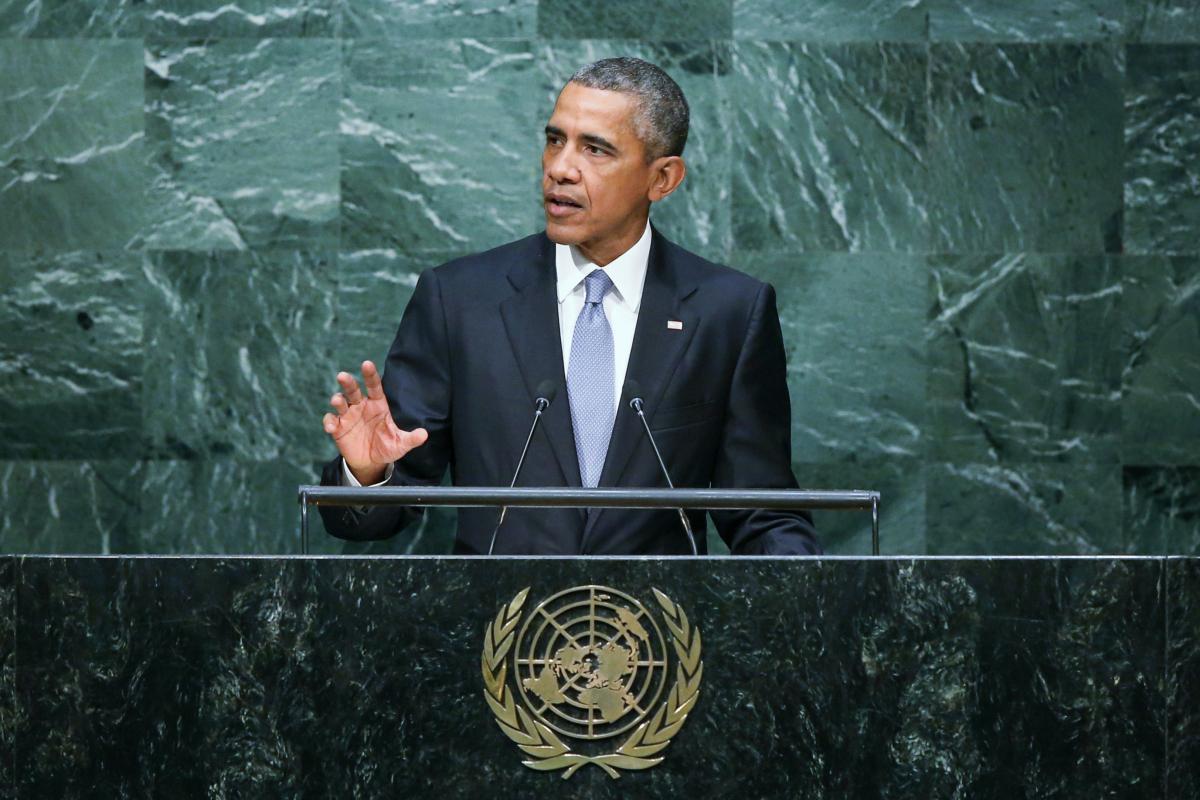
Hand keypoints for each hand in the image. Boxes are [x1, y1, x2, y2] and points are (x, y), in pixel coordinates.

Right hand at [322, 360, 427, 484]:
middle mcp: (361, 406)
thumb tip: (424, 434)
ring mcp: (348, 416)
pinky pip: (331, 421)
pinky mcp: (338, 428)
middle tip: (343, 376)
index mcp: (377, 405)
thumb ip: (411, 438)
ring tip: (338, 401)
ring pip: (340, 402)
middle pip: (353, 390)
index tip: (366, 364)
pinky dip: (329, 422)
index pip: (374, 386)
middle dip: (348, 382)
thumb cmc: (387, 446)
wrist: (372, 462)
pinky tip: (331, 428)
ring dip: (337, 400)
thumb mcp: (400, 444)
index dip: (370, 375)